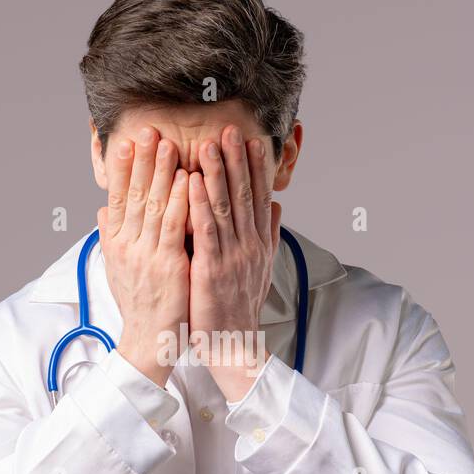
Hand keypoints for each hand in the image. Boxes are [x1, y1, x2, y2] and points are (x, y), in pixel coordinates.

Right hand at [99, 125, 189, 386]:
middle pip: (134, 194)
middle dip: (142, 160)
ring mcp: (146, 255)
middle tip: (149, 129)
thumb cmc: (140, 305)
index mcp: (116, 243)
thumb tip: (102, 208)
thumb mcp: (119, 268)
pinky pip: (174, 228)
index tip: (128, 140)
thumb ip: (111, 235)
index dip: (122, 167)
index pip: (118, 196)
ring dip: (161, 172)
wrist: (148, 342)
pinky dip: (180, 202)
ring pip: (154, 205)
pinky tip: (187, 180)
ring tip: (169, 143)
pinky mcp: (168, 266)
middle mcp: (126, 246)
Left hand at [188, 123, 281, 401]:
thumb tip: (278, 205)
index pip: (260, 197)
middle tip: (230, 128)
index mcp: (259, 245)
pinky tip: (195, 181)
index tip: (253, 139)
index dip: (256, 167)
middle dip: (237, 159)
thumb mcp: (260, 269)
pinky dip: (201, 204)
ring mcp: (232, 257)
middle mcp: (249, 246)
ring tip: (210, 142)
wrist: (234, 346)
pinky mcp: (211, 269)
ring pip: (225, 206)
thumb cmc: (239, 309)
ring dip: (218, 172)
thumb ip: (268, 235)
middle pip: (244, 194)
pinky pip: (206, 230)